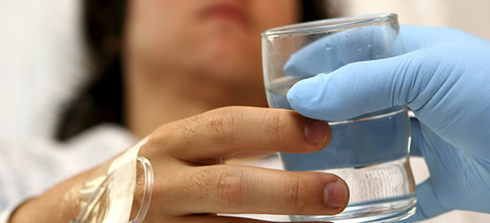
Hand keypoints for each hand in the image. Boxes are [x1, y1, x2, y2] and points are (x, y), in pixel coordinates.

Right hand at [11, 107, 348, 222]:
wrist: (83, 209)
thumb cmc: (153, 173)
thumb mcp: (181, 147)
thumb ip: (226, 143)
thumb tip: (300, 133)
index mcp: (172, 143)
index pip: (228, 128)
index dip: (277, 128)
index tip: (322, 132)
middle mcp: (163, 182)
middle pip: (230, 187)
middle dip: (288, 191)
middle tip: (336, 191)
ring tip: (322, 222)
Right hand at [286, 25, 489, 220]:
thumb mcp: (424, 75)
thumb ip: (362, 84)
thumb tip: (305, 96)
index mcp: (416, 60)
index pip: (358, 53)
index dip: (322, 61)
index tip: (286, 76)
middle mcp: (421, 97)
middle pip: (363, 104)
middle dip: (329, 114)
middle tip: (292, 128)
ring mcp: (434, 139)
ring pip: (381, 150)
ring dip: (352, 160)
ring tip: (314, 169)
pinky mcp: (448, 179)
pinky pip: (409, 195)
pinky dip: (386, 206)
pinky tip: (357, 213)